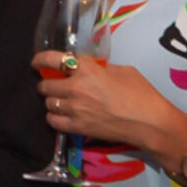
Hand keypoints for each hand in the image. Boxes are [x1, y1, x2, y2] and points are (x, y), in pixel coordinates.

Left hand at [32, 48, 186, 162]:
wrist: (149, 122)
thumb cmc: (140, 93)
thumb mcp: (121, 70)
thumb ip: (99, 67)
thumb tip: (88, 69)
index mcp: (87, 69)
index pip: (53, 59)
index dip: (40, 60)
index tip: (37, 62)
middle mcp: (76, 88)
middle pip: (45, 85)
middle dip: (47, 83)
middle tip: (54, 84)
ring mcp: (74, 109)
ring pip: (48, 103)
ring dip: (52, 100)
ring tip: (61, 100)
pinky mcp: (77, 127)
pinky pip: (53, 121)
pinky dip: (54, 117)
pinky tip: (62, 115)